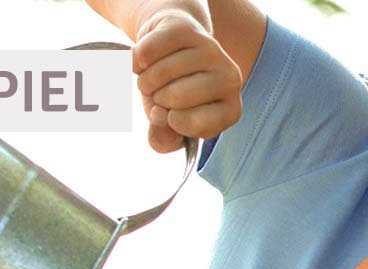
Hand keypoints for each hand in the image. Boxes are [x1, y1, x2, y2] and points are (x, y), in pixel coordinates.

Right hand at [131, 7, 242, 153]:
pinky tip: (146, 62)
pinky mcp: (187, 29)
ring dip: (145, 81)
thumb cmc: (175, 99)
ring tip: (154, 80)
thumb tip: (159, 117)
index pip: (194, 124)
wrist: (173, 53)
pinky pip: (147, 52)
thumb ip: (163, 140)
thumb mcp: (171, 130)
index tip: (170, 116)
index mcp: (230, 111)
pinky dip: (137, 62)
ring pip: (160, 73)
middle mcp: (230, 79)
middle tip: (160, 95)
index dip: (171, 122)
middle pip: (176, 97)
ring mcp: (211, 50)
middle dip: (156, 100)